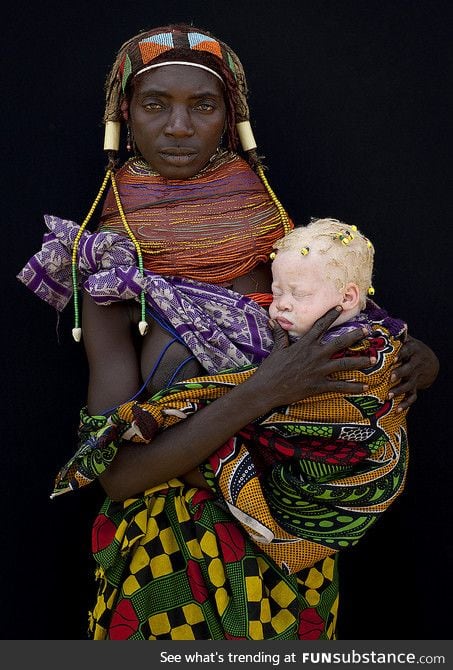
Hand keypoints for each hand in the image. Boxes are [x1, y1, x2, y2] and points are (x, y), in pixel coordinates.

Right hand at [252, 306, 372, 407]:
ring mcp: (319, 370)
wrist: (267, 389)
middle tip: (367, 332)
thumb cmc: (270, 369)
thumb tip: (273, 320)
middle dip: (355, 336)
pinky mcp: (319, 385)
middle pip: (340, 343)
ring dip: (361, 361)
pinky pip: (340, 386)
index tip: (340, 307)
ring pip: (345, 363)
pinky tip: (365, 386)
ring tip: (373, 359)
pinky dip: (353, 387)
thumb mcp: (276, 350)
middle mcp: (315, 355)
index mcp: (305, 344)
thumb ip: (279, 334)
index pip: (320, 326)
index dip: (331, 315)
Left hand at [389, 334, 438, 409]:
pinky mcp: (416, 386)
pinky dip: (405, 404)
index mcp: (412, 350)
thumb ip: (393, 335)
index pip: (406, 351)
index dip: (400, 354)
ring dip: (399, 390)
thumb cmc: (411, 348)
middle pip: (408, 369)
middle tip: (390, 378)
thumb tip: (373, 327)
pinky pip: (413, 396)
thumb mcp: (406, 339)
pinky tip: (397, 410)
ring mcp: (416, 376)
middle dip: (399, 373)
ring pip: (409, 384)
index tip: (393, 358)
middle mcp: (415, 364)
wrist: (430, 361)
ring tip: (388, 395)